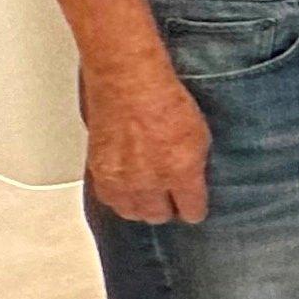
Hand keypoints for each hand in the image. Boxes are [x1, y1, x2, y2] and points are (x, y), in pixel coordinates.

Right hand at [85, 63, 211, 223]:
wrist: (128, 82)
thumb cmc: (165, 99)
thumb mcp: (199, 134)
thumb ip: (195, 165)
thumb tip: (192, 181)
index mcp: (181, 172)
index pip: (191, 210)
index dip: (194, 210)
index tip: (193, 208)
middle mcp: (150, 181)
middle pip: (158, 215)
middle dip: (167, 209)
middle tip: (170, 200)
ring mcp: (122, 179)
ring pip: (132, 212)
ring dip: (141, 206)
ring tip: (148, 196)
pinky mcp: (99, 172)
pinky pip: (110, 199)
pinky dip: (119, 197)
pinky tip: (126, 189)